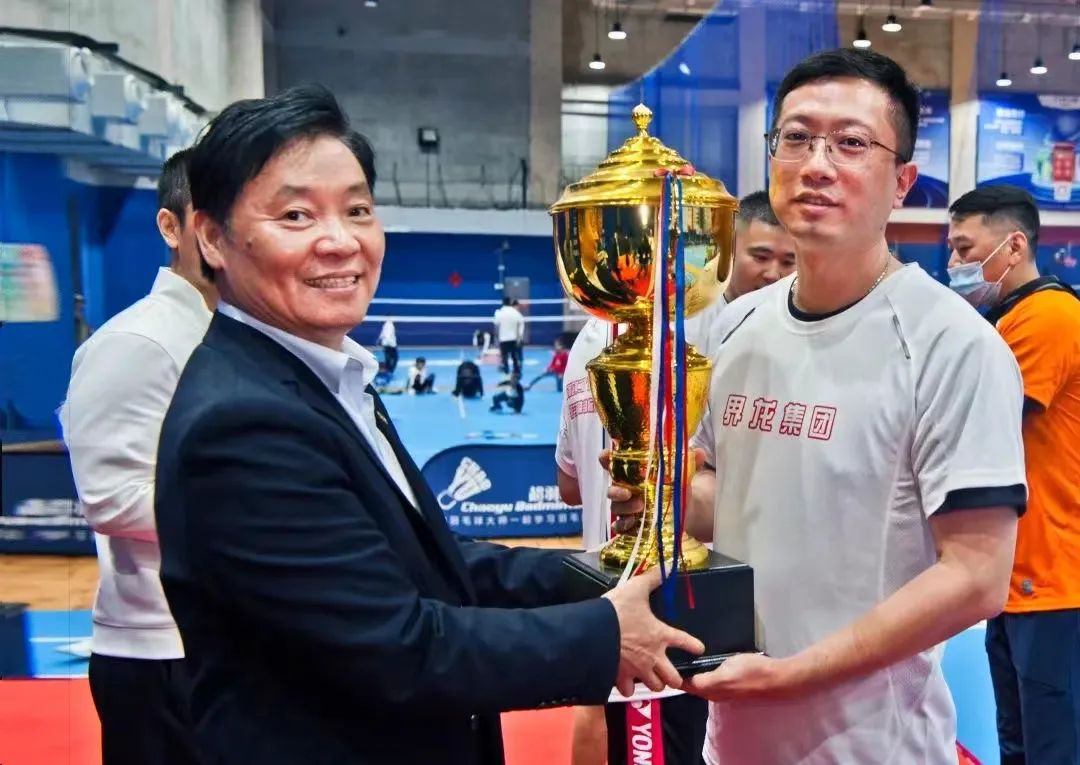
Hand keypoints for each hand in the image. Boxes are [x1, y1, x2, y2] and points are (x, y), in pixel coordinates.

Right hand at [600, 448, 709, 535]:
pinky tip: (632, 524)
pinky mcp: (631, 524)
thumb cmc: (676, 487)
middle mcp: (626, 488)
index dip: (606, 458)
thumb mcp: (683, 474)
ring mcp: (627, 507)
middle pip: (612, 488)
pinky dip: (623, 525)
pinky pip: (619, 526)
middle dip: (616, 490)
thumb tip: (700, 452)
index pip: (613, 462)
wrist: (686, 511)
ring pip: (616, 507)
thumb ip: (689, 463)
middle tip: (629, 493)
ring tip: (640, 507)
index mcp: (634, 472)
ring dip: (624, 507)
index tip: (605, 456)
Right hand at [603, 566, 704, 696]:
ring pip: (655, 687)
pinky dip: (628, 688)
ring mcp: (638, 669)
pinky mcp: (621, 677)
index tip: (699, 649)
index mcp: (661, 635)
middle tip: (669, 671)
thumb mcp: (635, 589)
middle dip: (673, 677)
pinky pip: (629, 691)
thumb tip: (667, 566)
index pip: (686, 642)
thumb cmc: (617, 610)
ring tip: (650, 677)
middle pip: (674, 678)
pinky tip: (626, 682)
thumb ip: (652, 579)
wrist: (593, 630)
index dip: (695, 646)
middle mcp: (654, 656)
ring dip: (654, 683)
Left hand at [684, 652, 809, 700]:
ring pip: (703, 691)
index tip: (669, 666)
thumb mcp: (730, 664)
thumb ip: (711, 670)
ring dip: (695, 683)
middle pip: (694, 690)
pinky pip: (713, 691)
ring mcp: (724, 697)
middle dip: (684, 680)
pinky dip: (706, 684)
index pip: (687, 685)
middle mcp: (715, 695)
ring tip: (688, 667)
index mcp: (712, 686)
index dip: (676, 677)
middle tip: (676, 665)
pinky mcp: (731, 696)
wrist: (775, 680)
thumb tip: (699, 673)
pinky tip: (707, 672)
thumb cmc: (753, 669)